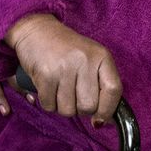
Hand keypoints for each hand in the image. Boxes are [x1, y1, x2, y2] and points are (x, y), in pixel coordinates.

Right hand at [4, 14, 122, 123]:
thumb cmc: (66, 50)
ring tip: (58, 88)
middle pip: (88, 106)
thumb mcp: (90, 59)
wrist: (36, 30)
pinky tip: (47, 86)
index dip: (108, 110)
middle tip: (72, 95)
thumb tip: (102, 121)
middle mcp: (85, 60)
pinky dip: (47, 102)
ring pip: (68, 110)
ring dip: (61, 106)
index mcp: (101, 56)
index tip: (99, 119)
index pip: (114, 90)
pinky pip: (49, 105)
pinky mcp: (45, 74)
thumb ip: (100, 85)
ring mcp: (65, 67)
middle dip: (79, 108)